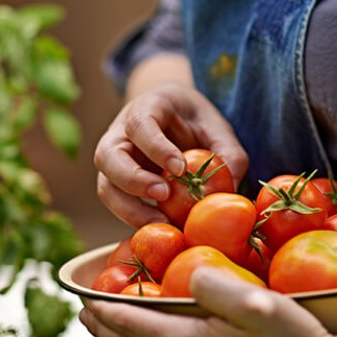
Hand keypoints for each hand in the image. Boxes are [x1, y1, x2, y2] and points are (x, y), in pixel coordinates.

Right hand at [94, 81, 247, 226]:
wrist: (176, 120)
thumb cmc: (196, 122)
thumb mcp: (217, 129)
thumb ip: (229, 153)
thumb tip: (231, 188)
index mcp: (145, 108)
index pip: (139, 124)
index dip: (156, 147)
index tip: (180, 168)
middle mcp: (120, 134)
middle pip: (107, 156)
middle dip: (133, 180)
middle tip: (164, 195)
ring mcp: (114, 161)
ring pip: (106, 186)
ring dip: (129, 208)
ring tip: (163, 223)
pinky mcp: (118, 186)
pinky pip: (117, 204)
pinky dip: (135, 219)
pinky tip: (160, 227)